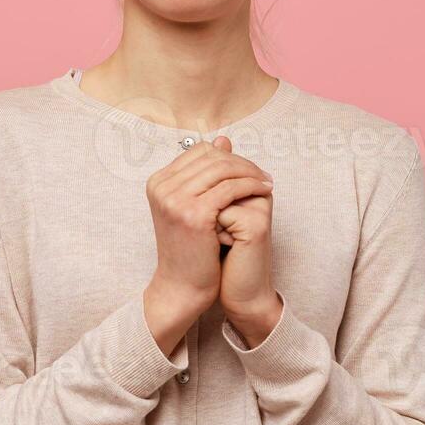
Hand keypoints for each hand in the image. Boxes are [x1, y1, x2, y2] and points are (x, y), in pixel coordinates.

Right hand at [143, 136, 274, 351]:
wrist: (182, 285)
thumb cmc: (190, 249)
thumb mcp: (193, 205)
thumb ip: (206, 174)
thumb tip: (223, 139)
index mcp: (158, 182)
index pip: (198, 151)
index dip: (227, 155)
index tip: (247, 168)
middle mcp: (161, 187)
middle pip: (211, 157)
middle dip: (242, 163)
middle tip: (262, 174)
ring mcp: (175, 199)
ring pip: (223, 169)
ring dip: (250, 173)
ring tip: (266, 182)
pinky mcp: (194, 213)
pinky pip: (230, 188)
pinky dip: (251, 186)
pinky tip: (264, 191)